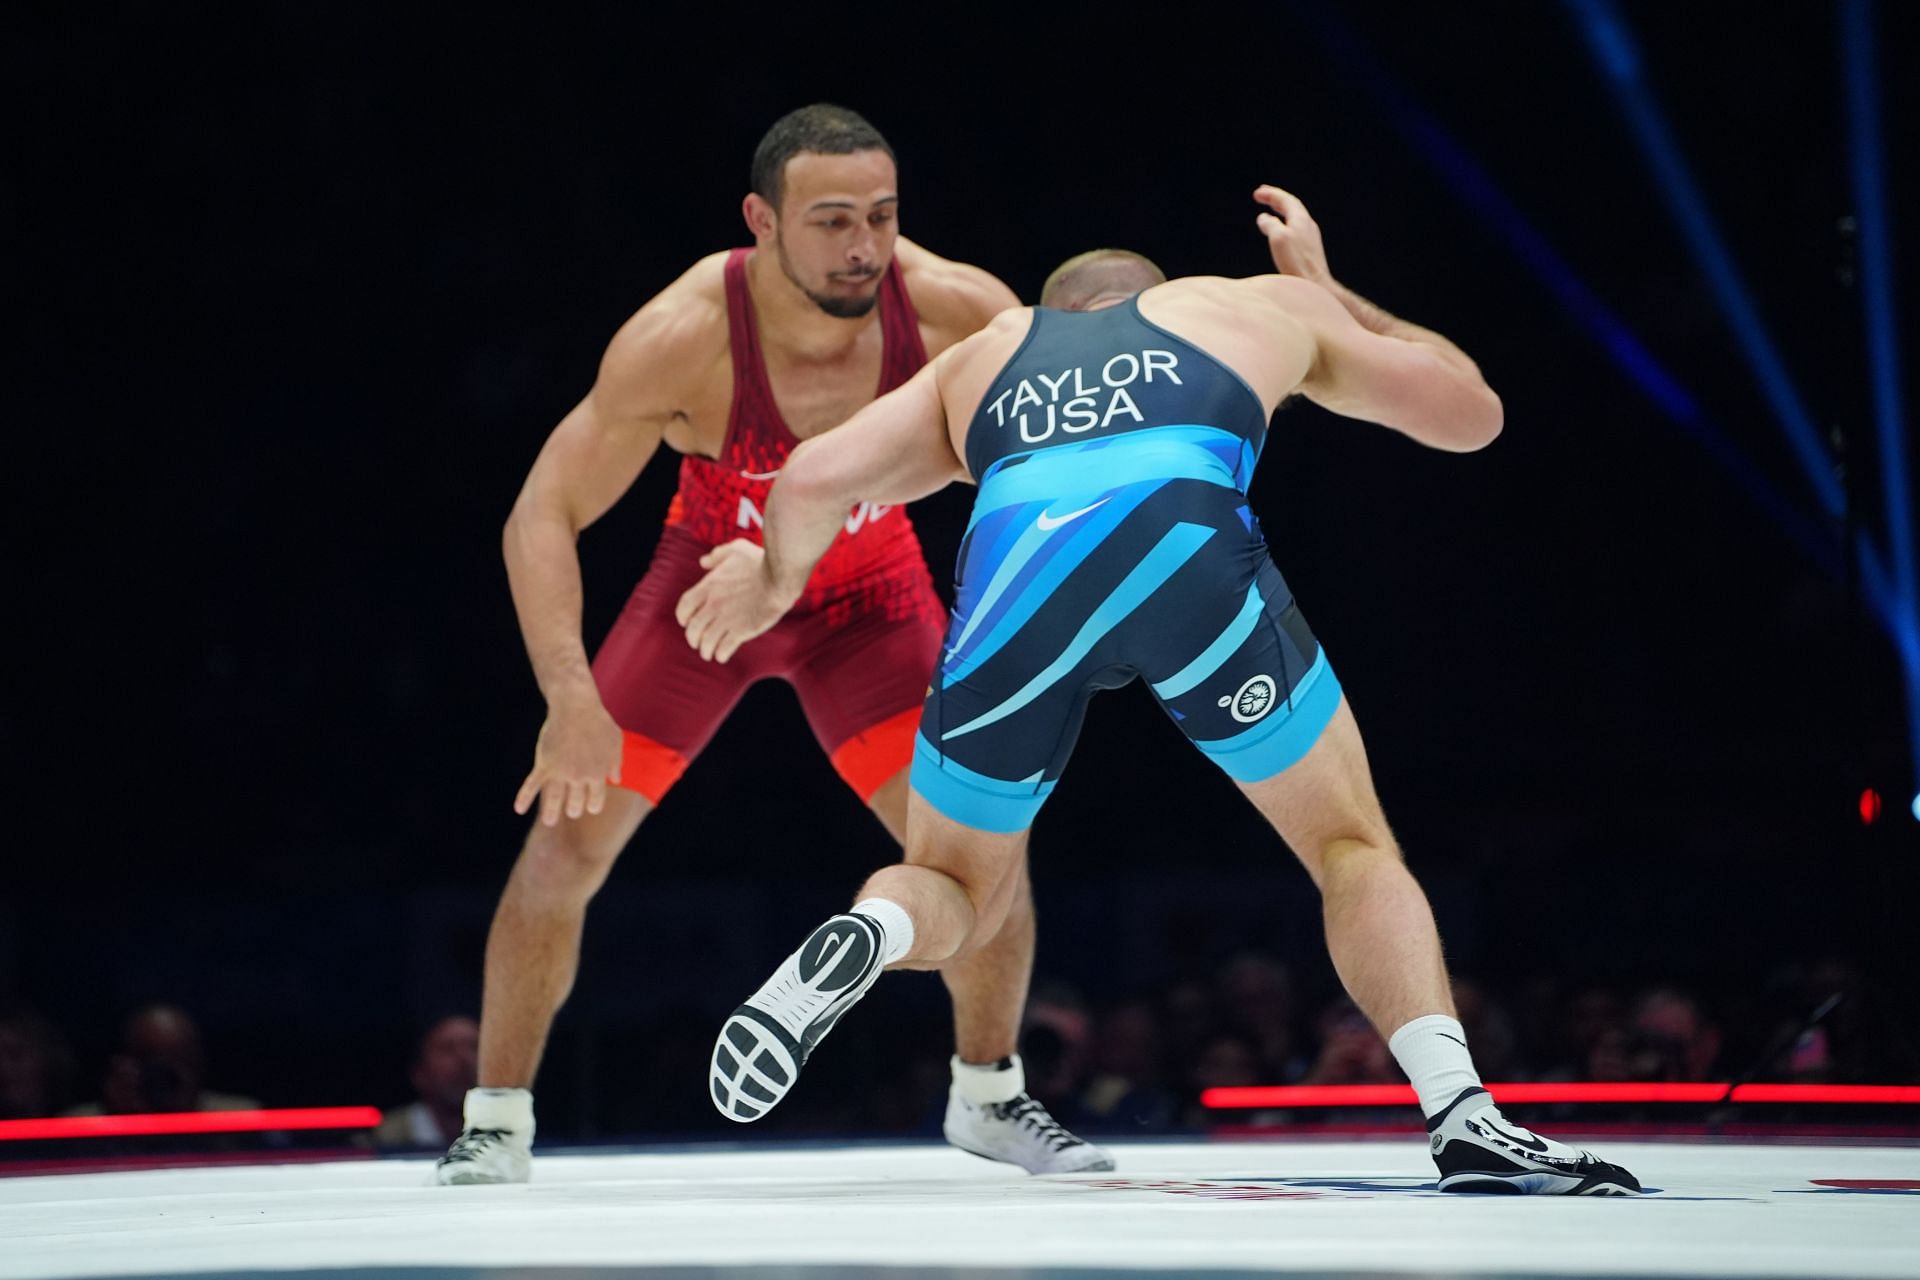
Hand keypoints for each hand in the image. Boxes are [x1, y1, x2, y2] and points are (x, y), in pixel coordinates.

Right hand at [514, 691, 623, 825]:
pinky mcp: (544, 764)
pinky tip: (518, 809)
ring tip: (549, 822)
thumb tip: (616, 780)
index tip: (590, 808)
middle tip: (571, 812)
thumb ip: (615, 763)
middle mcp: (579, 777)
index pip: (596, 800)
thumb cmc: (599, 722)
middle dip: (574, 809)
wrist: (575, 707)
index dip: (593, 806)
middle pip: (575, 802)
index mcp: (598, 774)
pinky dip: (524, 798)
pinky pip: (532, 785)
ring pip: (554, 799)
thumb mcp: (616, 742)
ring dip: (550, 813)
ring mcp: (561, 772)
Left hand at [674, 539, 795, 662]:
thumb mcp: (736, 549)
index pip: (684, 606)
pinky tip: (722, 656)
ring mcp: (727, 619)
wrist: (780, 578)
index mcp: (709, 586)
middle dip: (693, 639)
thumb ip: (717, 555)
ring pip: (707, 642)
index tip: (685, 622)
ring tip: (709, 654)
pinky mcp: (742, 630)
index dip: (682, 617)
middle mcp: (714, 604)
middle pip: (693, 628)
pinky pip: (724, 648)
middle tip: (697, 643)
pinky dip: (721, 655)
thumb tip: (703, 562)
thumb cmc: (760, 562)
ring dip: (705, 650)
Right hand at [1253, 185, 1331, 283]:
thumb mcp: (1278, 239)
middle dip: (1277, 199)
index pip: (1285, 200)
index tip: (1257, 193)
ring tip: (1272, 210)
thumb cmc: (1296, 262)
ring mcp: (1311, 237)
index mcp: (1301, 219)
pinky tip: (1282, 232)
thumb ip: (1270, 224)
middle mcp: (1308, 225)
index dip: (1270, 194)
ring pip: (1295, 217)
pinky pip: (1297, 229)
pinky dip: (1286, 224)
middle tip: (1264, 195)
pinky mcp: (1310, 249)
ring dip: (1282, 211)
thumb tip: (1264, 218)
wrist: (1315, 284)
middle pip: (1292, 206)